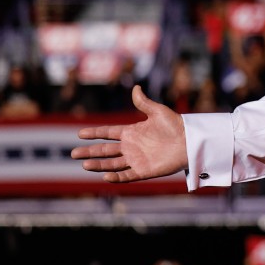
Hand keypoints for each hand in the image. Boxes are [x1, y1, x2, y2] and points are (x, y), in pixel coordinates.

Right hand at [71, 85, 188, 181]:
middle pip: (105, 150)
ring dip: (99, 165)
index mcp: (132, 132)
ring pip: (112, 164)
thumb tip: (136, 87)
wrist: (191, 142)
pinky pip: (127, 176)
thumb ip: (144, 102)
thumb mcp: (158, 111)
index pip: (108, 133)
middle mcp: (131, 147)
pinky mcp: (144, 171)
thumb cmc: (176, 125)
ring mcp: (136, 159)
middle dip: (90, 152)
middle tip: (73, 153)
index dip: (95, 133)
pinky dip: (116, 177)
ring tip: (84, 164)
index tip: (80, 134)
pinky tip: (105, 176)